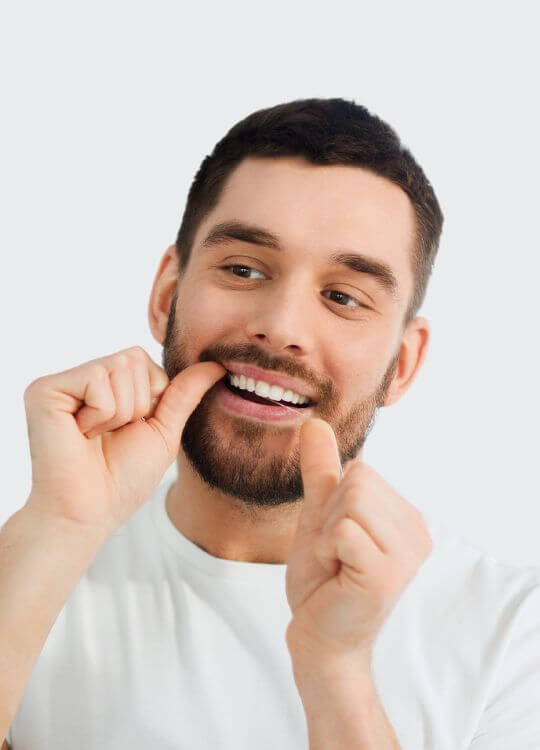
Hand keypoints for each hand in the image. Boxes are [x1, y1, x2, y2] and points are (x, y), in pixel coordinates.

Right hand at [23, 346, 225, 537]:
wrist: (91, 511)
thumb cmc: (123, 478)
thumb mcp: (164, 431)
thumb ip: (185, 393)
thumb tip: (217, 365)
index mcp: (106, 385)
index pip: (145, 361)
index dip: (151, 399)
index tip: (128, 430)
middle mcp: (82, 378)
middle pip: (134, 359)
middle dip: (137, 405)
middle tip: (110, 435)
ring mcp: (62, 382)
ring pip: (119, 367)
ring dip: (120, 413)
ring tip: (94, 436)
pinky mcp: (45, 390)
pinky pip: (97, 379)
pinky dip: (101, 414)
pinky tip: (80, 434)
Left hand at [285, 418, 432, 661]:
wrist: (317, 635)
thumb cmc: (322, 579)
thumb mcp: (319, 514)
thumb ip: (322, 470)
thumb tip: (314, 422)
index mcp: (408, 518)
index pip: (362, 470)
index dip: (334, 502)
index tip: (338, 541)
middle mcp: (418, 533)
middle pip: (358, 479)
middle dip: (329, 516)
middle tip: (336, 555)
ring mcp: (407, 555)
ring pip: (350, 500)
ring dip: (326, 533)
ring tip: (338, 564)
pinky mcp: (386, 575)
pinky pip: (342, 529)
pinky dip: (325, 549)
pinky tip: (337, 577)